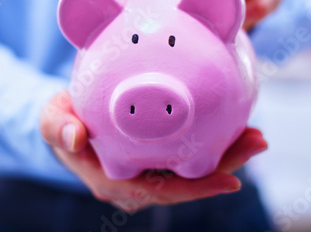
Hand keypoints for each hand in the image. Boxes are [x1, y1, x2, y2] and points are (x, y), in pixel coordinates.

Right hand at [40, 91, 267, 211]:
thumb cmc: (62, 121)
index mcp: (114, 181)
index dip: (195, 188)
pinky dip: (211, 145)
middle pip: (186, 183)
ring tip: (256, 134)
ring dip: (226, 155)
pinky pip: (187, 157)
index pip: (160, 192)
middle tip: (258, 140)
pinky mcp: (155, 159)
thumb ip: (58, 127)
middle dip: (224, 166)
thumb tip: (73, 137)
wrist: (67, 122)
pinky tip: (232, 126)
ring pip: (192, 171)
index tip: (231, 179)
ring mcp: (148, 173)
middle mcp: (136, 184)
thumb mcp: (52, 120)